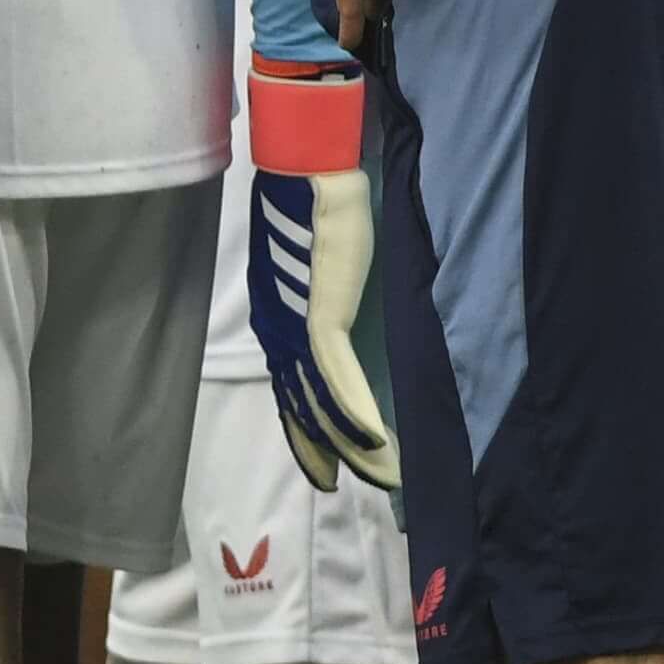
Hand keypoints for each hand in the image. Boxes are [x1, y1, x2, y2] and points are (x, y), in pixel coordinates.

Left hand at [245, 165, 400, 490]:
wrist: (312, 178)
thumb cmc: (321, 217)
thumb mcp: (325, 276)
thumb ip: (331, 308)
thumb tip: (344, 331)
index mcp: (280, 323)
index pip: (291, 390)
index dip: (305, 431)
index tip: (322, 466)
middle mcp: (281, 332)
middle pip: (301, 407)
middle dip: (322, 450)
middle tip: (341, 485)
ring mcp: (298, 328)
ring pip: (321, 402)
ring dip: (353, 444)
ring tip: (383, 475)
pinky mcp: (322, 318)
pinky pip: (338, 377)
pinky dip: (358, 412)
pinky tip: (377, 441)